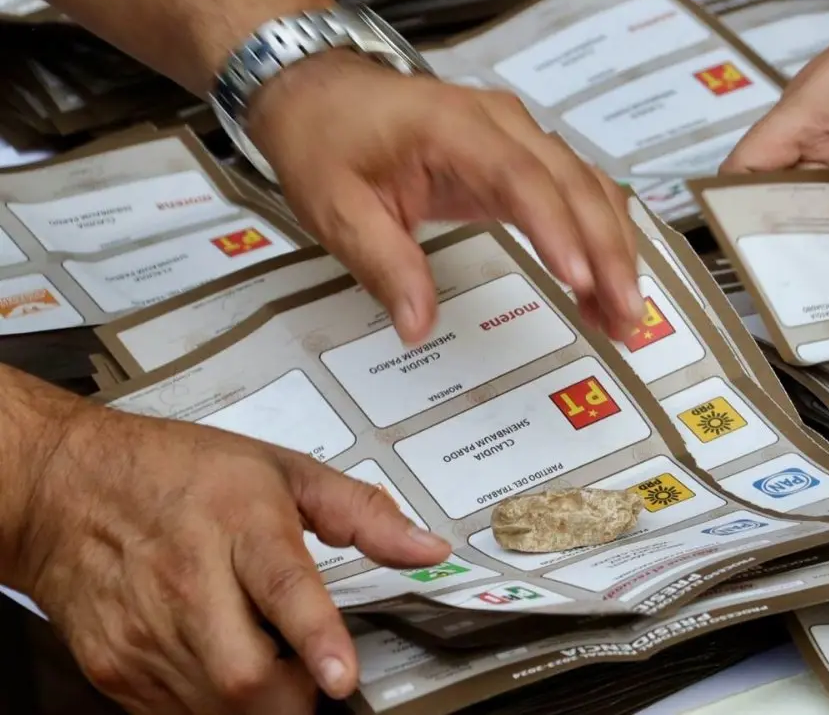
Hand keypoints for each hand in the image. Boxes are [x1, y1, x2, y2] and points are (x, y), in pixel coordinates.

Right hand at [14, 405, 451, 713]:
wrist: (67, 487)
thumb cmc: (180, 473)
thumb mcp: (283, 470)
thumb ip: (363, 513)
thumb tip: (428, 548)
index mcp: (238, 521)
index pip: (283, 587)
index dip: (316, 638)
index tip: (342, 675)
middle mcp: (189, 581)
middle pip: (245, 676)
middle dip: (296, 695)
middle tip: (316, 674)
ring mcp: (146, 632)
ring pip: (214, 708)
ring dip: (258, 703)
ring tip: (266, 657)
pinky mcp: (115, 668)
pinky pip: (177, 713)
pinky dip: (213, 704)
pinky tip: (221, 662)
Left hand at [249, 51, 642, 342]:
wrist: (321, 88)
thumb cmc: (326, 141)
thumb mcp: (336, 207)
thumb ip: (383, 263)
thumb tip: (418, 327)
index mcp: (454, 128)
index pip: (521, 177)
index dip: (555, 228)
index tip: (577, 279)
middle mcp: (503, 124)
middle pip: (575, 184)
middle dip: (608, 253)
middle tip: (626, 318)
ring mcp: (521, 135)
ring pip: (590, 188)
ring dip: (615, 250)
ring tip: (625, 317)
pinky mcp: (524, 156)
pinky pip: (578, 192)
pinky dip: (599, 238)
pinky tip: (604, 289)